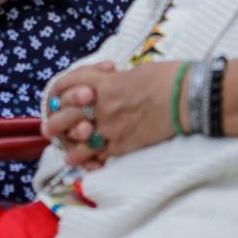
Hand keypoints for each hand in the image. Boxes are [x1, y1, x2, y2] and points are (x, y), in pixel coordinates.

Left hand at [40, 61, 177, 168]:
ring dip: (71, 146)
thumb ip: (114, 81)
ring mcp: (112, 126)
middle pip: (68, 114)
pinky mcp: (125, 143)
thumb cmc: (165, 78)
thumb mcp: (133, 72)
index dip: (58, 92)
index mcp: (103, 82)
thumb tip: (110, 84)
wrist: (188, 97)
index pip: (68, 85)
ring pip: (81, 139)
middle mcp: (102, 105)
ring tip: (65, 155)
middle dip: (57, 122)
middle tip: (50, 130)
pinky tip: (85, 165)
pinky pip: (101, 154)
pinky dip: (91, 160)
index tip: (55, 98)